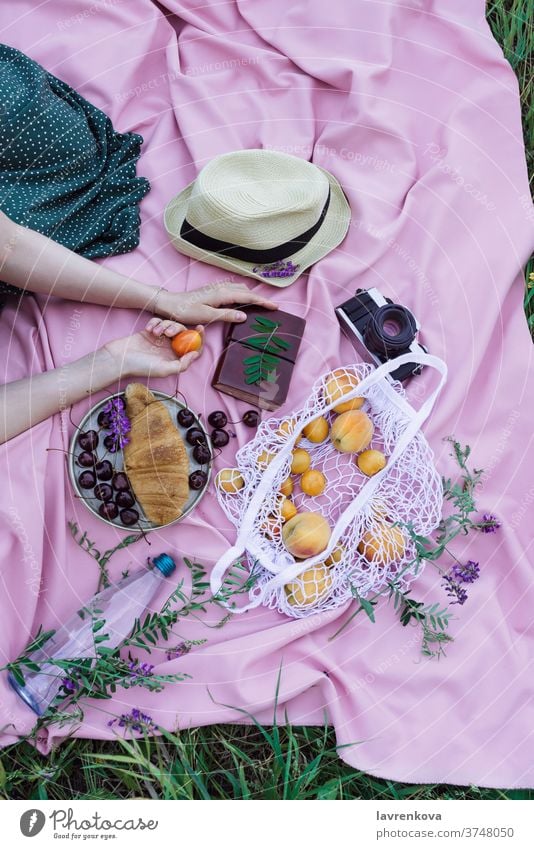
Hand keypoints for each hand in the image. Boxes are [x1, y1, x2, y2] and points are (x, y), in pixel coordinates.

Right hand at [103, 320, 200, 378]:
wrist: (119, 358)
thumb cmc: (140, 367)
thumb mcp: (164, 369)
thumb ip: (182, 364)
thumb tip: (196, 354)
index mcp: (175, 359)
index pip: (194, 348)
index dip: (200, 339)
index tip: (200, 328)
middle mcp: (169, 349)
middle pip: (184, 334)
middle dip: (179, 329)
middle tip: (170, 331)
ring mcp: (160, 339)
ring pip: (171, 325)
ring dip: (165, 325)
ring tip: (155, 332)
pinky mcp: (150, 331)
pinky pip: (158, 321)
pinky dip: (155, 322)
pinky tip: (148, 329)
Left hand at [158, 281, 277, 324]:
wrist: (170, 304)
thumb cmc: (186, 311)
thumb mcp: (207, 316)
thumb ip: (227, 315)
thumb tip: (244, 316)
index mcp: (222, 294)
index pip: (248, 297)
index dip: (262, 302)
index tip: (275, 307)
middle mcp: (221, 288)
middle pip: (246, 292)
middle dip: (259, 299)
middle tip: (270, 307)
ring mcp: (217, 288)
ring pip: (239, 290)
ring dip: (250, 296)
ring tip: (259, 305)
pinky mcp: (213, 291)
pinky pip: (233, 291)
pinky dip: (242, 295)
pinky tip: (241, 302)